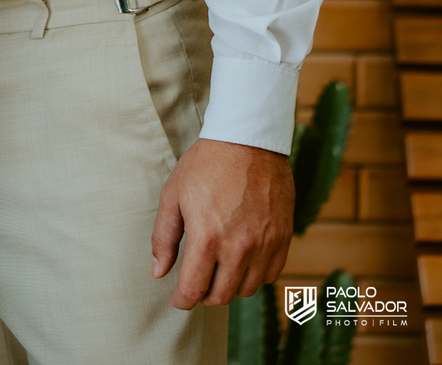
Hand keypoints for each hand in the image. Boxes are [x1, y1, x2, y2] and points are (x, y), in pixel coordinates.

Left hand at [151, 139, 294, 308]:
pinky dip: (253, 276)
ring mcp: (264, 245)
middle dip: (203, 294)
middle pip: (220, 296)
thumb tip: (158, 272)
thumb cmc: (206, 165)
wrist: (248, 141)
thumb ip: (164, 237)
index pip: (193, 289)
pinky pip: (269, 276)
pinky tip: (241, 259)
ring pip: (245, 290)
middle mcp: (238, 247)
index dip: (181, 300)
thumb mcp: (173, 195)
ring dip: (228, 286)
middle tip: (196, 281)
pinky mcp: (283, 240)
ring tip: (217, 267)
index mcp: (206, 236)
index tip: (177, 299)